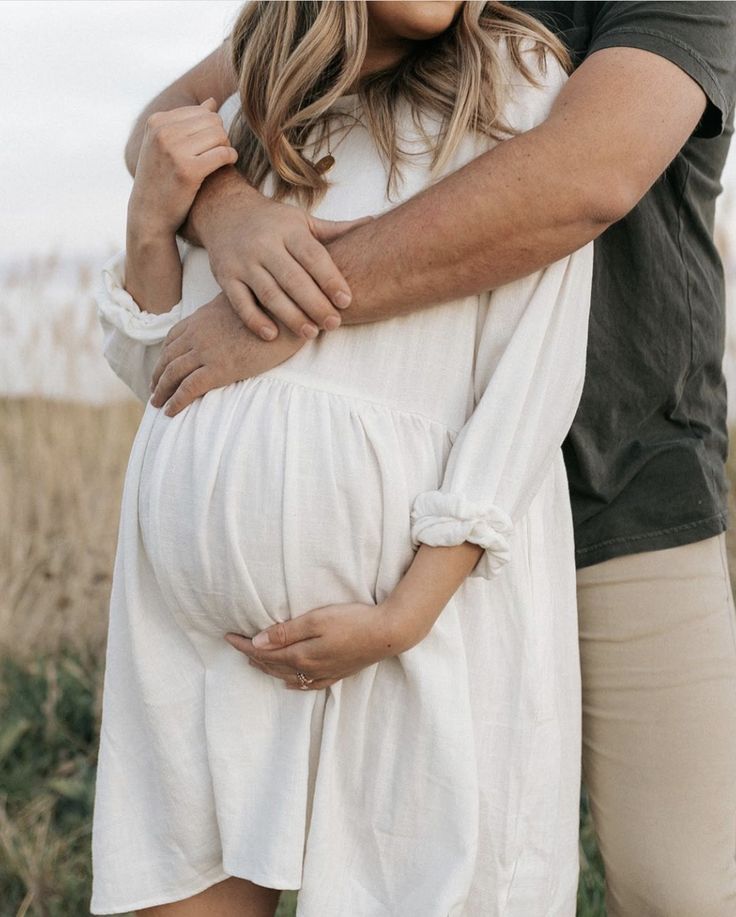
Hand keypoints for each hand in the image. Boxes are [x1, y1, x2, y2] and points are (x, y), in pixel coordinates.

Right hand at [128, 98, 237, 237]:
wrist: (149, 214)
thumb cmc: (162, 179)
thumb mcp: (166, 146)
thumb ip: (187, 123)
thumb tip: (212, 102)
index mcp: (157, 121)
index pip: (201, 111)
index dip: (212, 129)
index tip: (209, 147)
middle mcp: (163, 132)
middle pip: (212, 121)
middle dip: (220, 137)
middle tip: (218, 154)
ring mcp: (174, 150)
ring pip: (219, 135)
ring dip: (226, 147)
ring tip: (220, 160)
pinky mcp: (188, 170)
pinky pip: (222, 153)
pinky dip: (230, 157)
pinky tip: (229, 164)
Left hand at [150, 292, 305, 414]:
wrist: (286, 314)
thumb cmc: (274, 308)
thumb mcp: (244, 301)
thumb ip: (232, 308)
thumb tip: (238, 312)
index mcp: (203, 318)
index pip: (174, 337)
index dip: (166, 354)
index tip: (162, 365)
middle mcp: (198, 333)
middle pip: (168, 357)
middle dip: (158, 374)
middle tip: (154, 389)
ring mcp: (206, 351)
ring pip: (172, 373)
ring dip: (161, 390)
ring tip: (157, 403)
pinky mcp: (219, 369)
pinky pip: (188, 388)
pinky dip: (176, 401)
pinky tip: (170, 411)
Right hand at [187, 173, 372, 339]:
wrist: (225, 212)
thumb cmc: (274, 222)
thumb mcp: (303, 221)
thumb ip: (335, 231)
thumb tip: (374, 223)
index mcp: (288, 230)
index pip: (313, 256)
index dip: (330, 279)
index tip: (346, 300)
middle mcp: (264, 244)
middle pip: (293, 278)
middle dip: (315, 304)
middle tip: (334, 324)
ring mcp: (243, 261)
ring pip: (269, 293)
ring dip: (290, 316)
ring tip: (311, 333)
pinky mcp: (225, 276)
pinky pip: (240, 302)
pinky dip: (255, 320)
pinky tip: (272, 335)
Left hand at [224, 599, 423, 690]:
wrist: (388, 633)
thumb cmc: (352, 621)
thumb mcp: (316, 620)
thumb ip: (286, 632)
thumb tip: (257, 643)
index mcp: (301, 655)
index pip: (264, 652)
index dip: (244, 645)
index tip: (228, 637)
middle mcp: (309, 669)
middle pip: (273, 666)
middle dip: (252, 656)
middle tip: (237, 646)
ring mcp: (325, 673)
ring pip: (288, 676)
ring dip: (268, 669)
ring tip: (255, 661)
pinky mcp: (338, 673)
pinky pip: (308, 684)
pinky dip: (293, 683)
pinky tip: (289, 683)